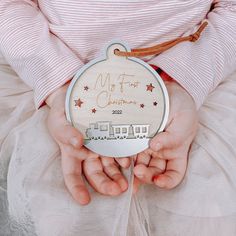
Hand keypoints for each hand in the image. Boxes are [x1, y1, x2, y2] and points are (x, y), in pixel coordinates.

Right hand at [46, 84, 129, 204]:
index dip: (77, 188)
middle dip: (104, 185)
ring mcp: (101, 148)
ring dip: (118, 177)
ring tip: (126, 185)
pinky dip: (125, 160)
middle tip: (116, 191)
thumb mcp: (59, 120)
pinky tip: (130, 163)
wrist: (77, 97)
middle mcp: (87, 154)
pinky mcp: (113, 140)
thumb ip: (65, 132)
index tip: (85, 201)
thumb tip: (77, 143)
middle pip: (95, 174)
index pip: (72, 174)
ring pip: (109, 167)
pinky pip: (119, 152)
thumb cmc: (63, 112)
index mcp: (71, 153)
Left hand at [133, 81, 197, 191]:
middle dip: (146, 176)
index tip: (158, 181)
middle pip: (154, 172)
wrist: (171, 92)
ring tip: (128, 166)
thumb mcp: (183, 123)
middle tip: (138, 171)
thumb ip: (171, 137)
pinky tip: (121, 157)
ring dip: (134, 168)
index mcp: (176, 153)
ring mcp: (148, 145)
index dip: (167, 182)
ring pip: (141, 163)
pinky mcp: (137, 137)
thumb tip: (154, 146)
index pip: (174, 175)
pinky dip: (126, 155)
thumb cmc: (183, 109)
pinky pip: (131, 148)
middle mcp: (161, 152)